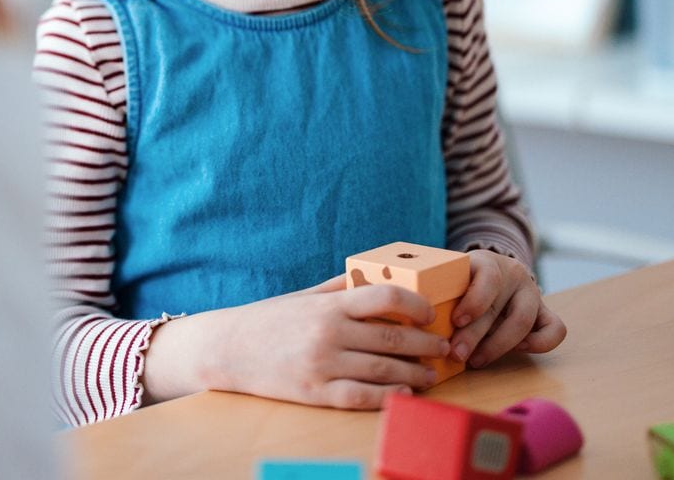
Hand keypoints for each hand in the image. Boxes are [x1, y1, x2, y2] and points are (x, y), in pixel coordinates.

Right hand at [143, 275, 451, 409]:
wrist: (228, 348)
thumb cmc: (269, 320)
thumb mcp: (304, 297)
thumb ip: (339, 288)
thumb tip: (373, 276)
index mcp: (328, 305)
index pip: (385, 297)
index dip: (415, 305)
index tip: (430, 312)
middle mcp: (329, 333)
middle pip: (393, 338)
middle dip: (426, 344)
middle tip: (445, 347)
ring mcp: (323, 365)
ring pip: (384, 371)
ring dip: (416, 373)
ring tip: (432, 374)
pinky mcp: (316, 393)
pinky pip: (362, 397)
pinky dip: (389, 396)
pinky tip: (406, 393)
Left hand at [448, 250, 565, 368]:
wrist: (491, 272)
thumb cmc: (463, 279)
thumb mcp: (452, 276)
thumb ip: (442, 291)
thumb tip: (426, 320)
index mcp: (488, 261)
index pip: (488, 277)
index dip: (474, 301)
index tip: (456, 320)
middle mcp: (513, 274)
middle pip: (498, 308)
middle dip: (474, 336)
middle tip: (456, 354)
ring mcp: (532, 293)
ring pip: (523, 322)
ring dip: (497, 347)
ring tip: (475, 360)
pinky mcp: (546, 311)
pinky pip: (555, 330)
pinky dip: (537, 344)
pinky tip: (514, 350)